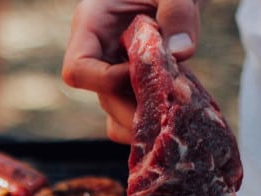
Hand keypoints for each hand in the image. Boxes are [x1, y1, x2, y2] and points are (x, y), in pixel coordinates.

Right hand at [61, 0, 199, 143]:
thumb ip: (178, 10)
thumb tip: (181, 53)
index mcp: (93, 23)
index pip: (78, 69)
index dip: (107, 81)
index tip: (145, 73)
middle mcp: (100, 51)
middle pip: (102, 97)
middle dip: (136, 109)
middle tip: (173, 114)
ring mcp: (116, 68)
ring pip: (117, 111)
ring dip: (146, 120)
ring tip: (179, 116)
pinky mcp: (136, 80)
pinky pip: (134, 112)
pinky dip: (155, 120)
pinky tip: (182, 112)